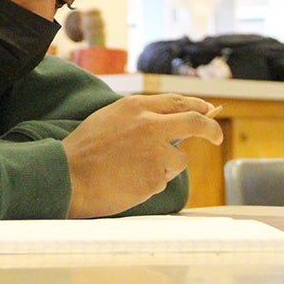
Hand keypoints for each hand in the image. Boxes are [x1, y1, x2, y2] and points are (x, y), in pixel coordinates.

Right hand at [62, 93, 222, 217]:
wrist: (68, 176)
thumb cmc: (82, 149)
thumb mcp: (107, 118)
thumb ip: (136, 117)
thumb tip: (162, 120)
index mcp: (135, 106)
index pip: (177, 102)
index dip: (197, 106)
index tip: (207, 111)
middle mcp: (150, 125)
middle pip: (195, 122)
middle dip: (210, 129)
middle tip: (216, 136)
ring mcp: (156, 151)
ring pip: (179, 158)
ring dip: (166, 164)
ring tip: (135, 169)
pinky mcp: (156, 176)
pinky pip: (164, 179)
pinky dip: (152, 181)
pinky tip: (130, 180)